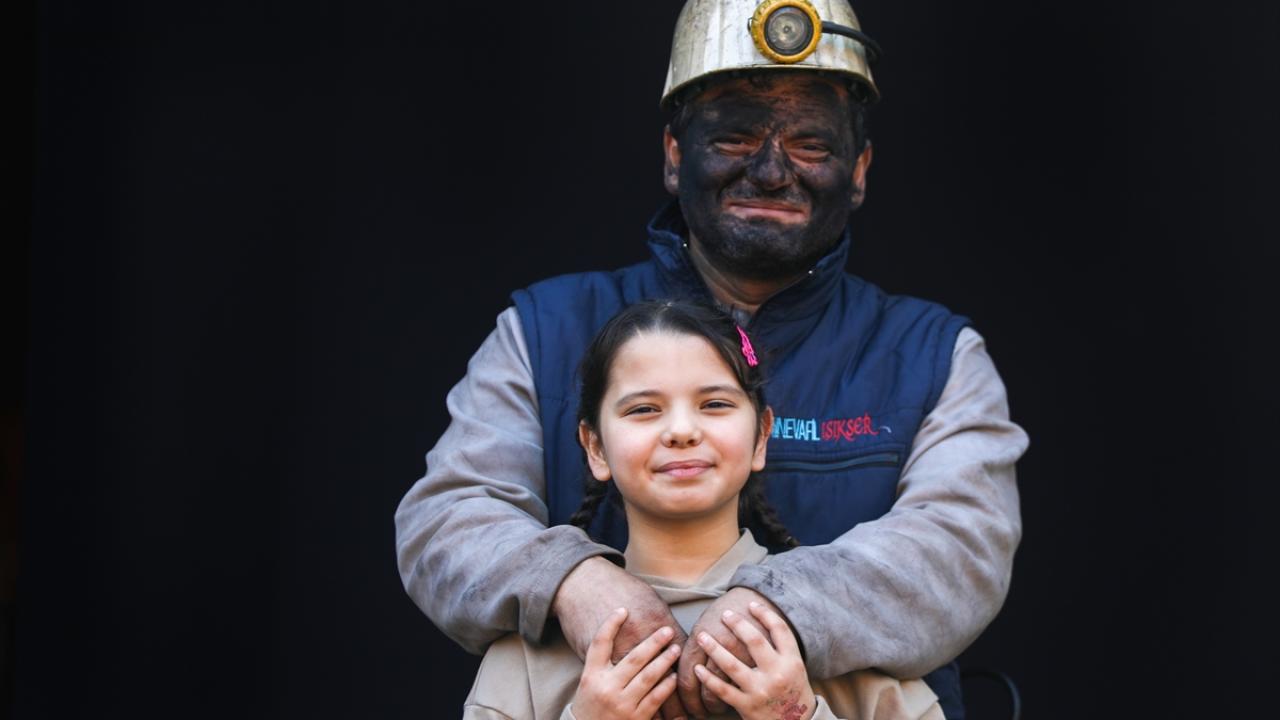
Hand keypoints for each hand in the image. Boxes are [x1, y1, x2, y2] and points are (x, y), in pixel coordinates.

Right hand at [554, 557, 690, 719]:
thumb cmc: (591, 705)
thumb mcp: (589, 682)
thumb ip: (603, 663)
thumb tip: (624, 637)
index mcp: (591, 676)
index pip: (599, 644)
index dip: (610, 624)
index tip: (623, 609)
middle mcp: (606, 688)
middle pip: (633, 658)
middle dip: (653, 642)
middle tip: (667, 630)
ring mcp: (622, 704)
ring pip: (648, 677)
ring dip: (664, 661)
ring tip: (675, 649)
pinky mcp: (635, 719)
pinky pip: (655, 698)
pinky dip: (666, 686)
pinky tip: (673, 676)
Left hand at [677, 587, 779, 716]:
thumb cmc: (792, 692)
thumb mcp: (795, 668)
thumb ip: (781, 648)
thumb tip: (760, 620)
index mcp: (791, 661)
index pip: (779, 630)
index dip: (765, 613)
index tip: (751, 604)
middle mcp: (777, 674)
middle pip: (754, 641)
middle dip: (737, 624)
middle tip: (724, 614)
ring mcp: (760, 690)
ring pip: (731, 664)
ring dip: (713, 648)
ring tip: (701, 636)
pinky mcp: (747, 706)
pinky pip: (722, 690)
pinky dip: (707, 678)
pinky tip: (697, 668)